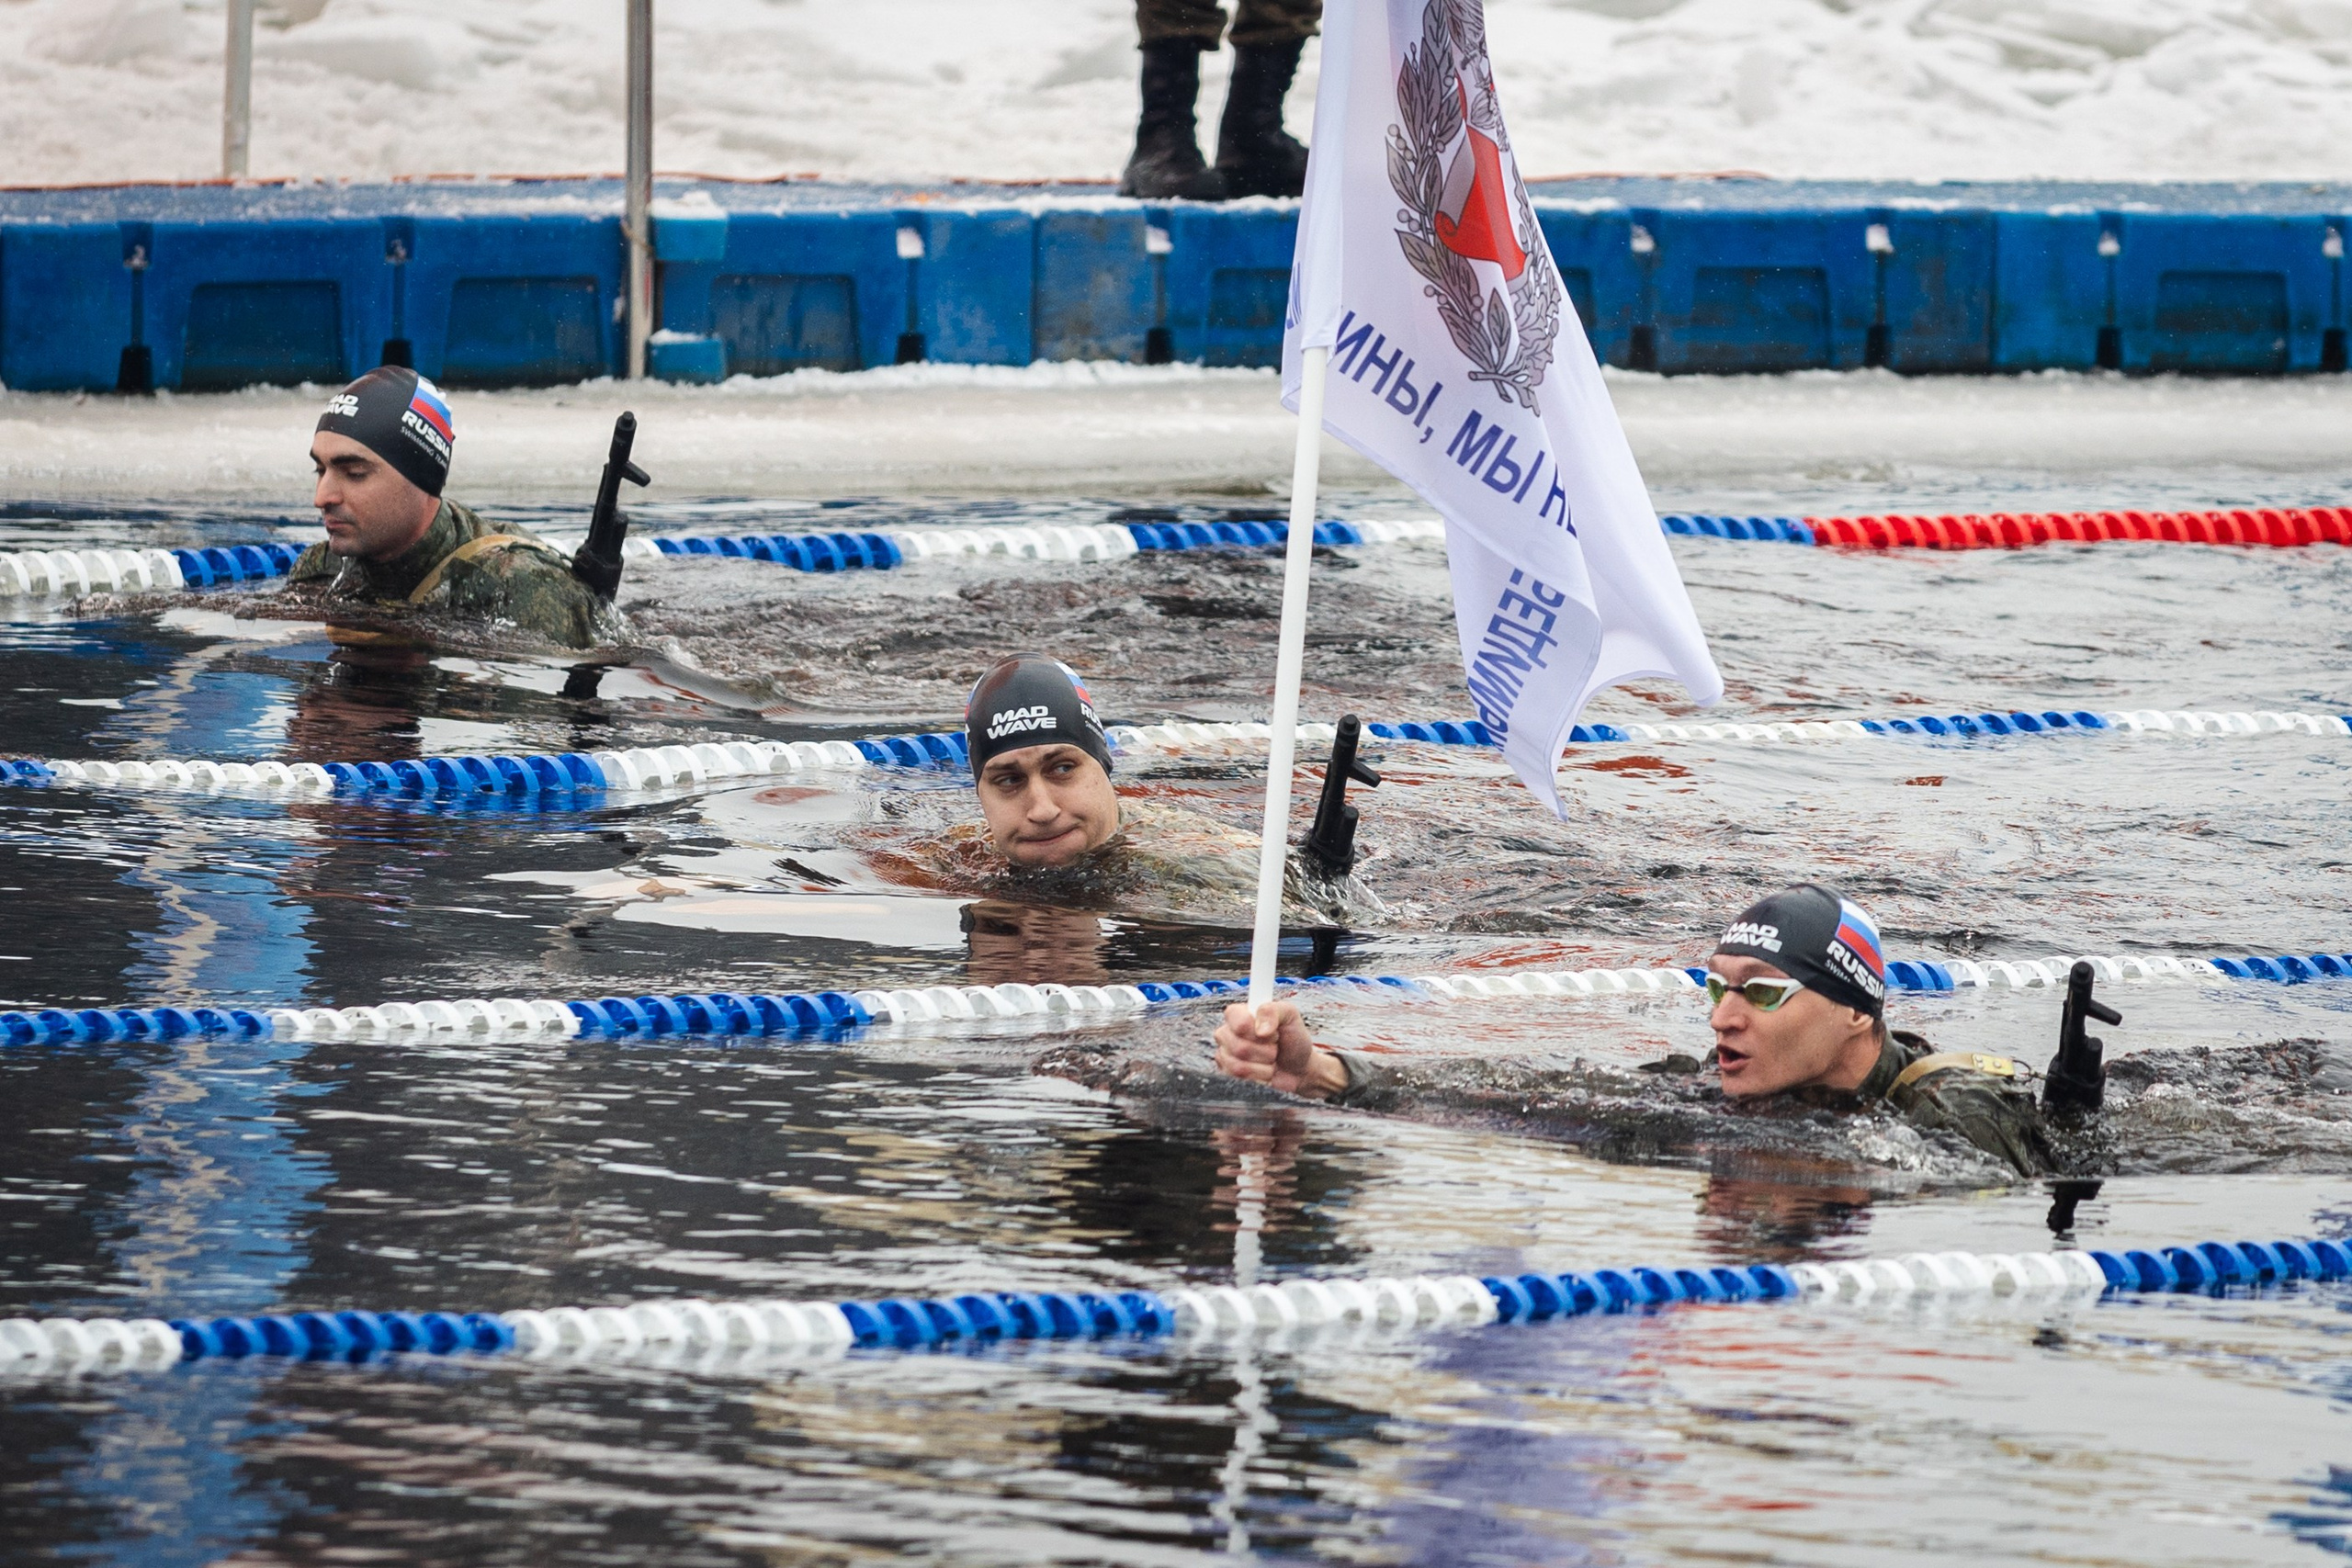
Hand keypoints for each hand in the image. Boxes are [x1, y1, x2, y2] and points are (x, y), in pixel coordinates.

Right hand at [1213, 1000, 1345, 1097]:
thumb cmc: (1292, 1039)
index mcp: (1238, 1013)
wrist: (1298, 1067)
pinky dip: (1260, 1076)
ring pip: (1239, 1066)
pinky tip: (1265, 1070)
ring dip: (1264, 1066)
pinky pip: (1239, 1078)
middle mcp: (1227, 1032)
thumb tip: (1260, 1029)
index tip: (1272, 1032)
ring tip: (1271, 1059)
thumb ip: (1273, 1011)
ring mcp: (1226, 1054)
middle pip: (1239, 1047)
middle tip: (1274, 1046)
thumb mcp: (1290, 1016)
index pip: (1236, 1020)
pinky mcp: (1228, 1073)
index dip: (1255, 1029)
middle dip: (1266, 1051)